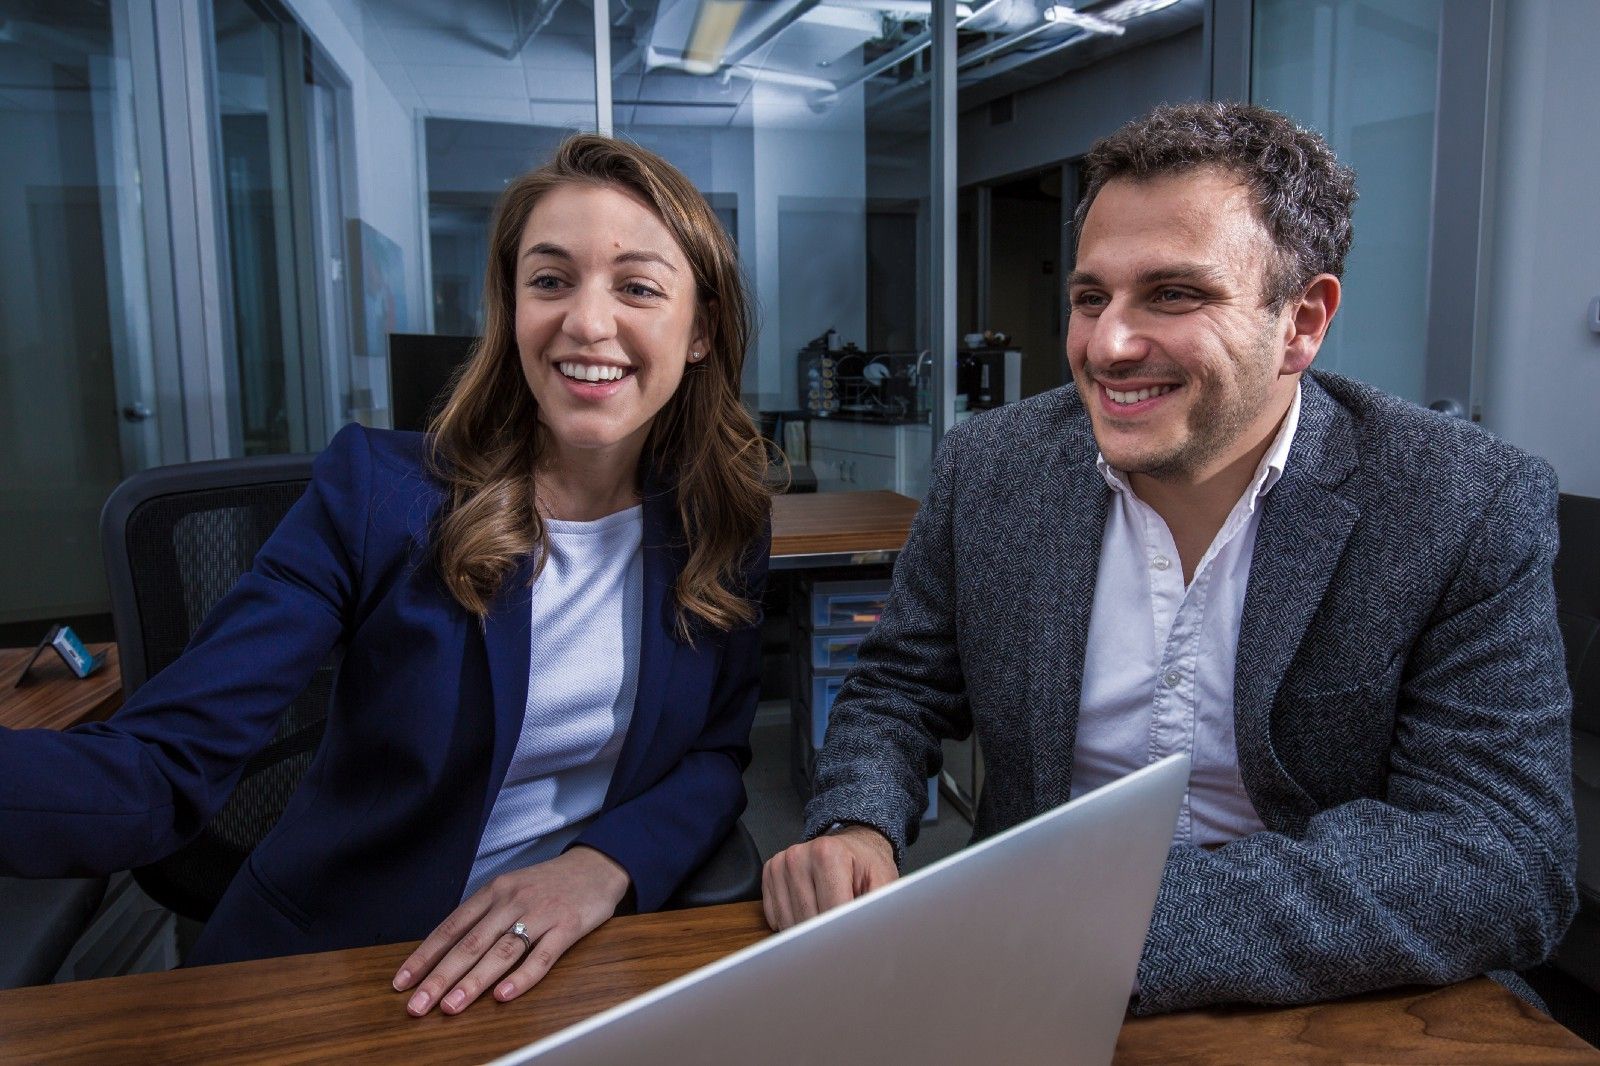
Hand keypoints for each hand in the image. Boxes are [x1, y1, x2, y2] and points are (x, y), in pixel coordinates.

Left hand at [393, 846, 630, 1015]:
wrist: (597, 865)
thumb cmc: (548, 884)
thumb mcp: (511, 890)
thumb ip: (484, 917)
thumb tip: (446, 952)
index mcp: (493, 892)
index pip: (451, 927)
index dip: (425, 956)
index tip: (402, 982)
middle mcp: (512, 901)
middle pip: (470, 943)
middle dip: (440, 977)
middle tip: (417, 1005)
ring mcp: (540, 914)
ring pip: (501, 951)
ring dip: (473, 981)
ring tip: (451, 1006)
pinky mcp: (568, 926)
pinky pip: (542, 956)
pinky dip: (522, 977)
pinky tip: (505, 995)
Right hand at [761, 825, 896, 930]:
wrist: (852, 846)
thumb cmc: (866, 866)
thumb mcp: (882, 882)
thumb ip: (877, 908)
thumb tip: (870, 936)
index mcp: (828, 853)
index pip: (830, 911)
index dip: (843, 932)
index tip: (851, 943)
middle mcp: (799, 855)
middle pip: (807, 919)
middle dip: (825, 932)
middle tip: (842, 924)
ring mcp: (780, 864)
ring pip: (789, 923)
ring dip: (808, 929)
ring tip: (827, 911)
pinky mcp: (769, 874)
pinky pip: (775, 918)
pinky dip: (793, 922)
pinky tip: (811, 907)